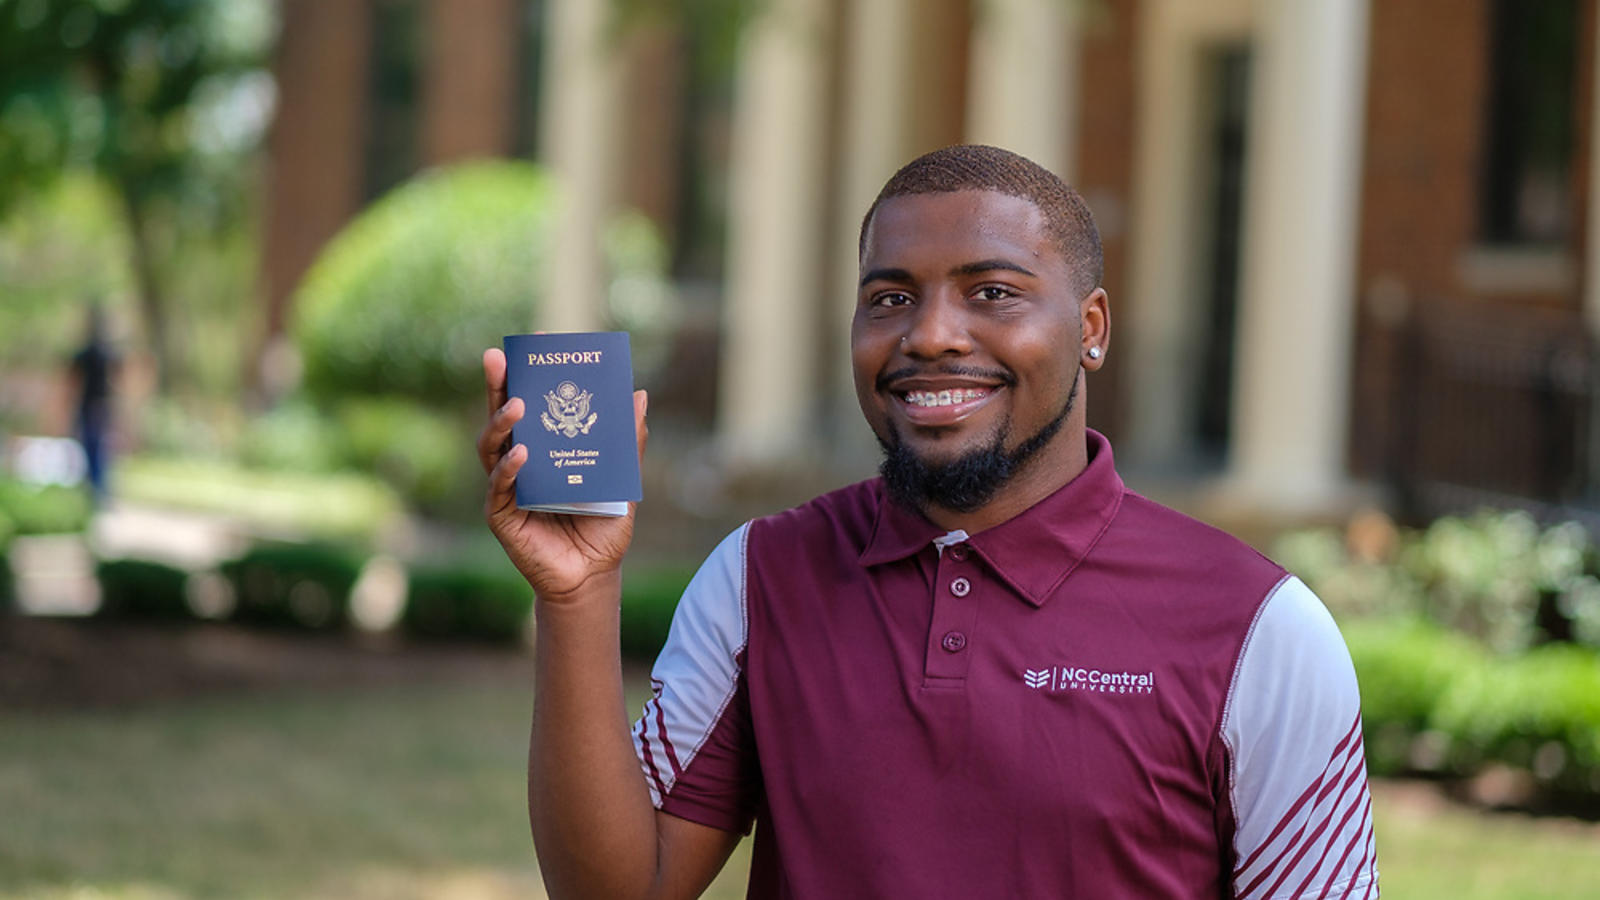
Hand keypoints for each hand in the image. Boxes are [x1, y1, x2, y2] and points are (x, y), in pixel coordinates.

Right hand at [477, 347, 647, 601]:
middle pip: (501, 416)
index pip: (530, 402)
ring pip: (492, 448)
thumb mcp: (623, 481)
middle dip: (498, 385)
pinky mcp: (502, 516)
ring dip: (501, 423)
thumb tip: (639, 395)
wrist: (593, 576)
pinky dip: (510, 469)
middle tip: (498, 356)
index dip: (527, 371)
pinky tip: (523, 453)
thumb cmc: (603, 526)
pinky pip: (500, 488)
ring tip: (518, 403)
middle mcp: (519, 464)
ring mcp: (506, 489)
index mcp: (543, 448)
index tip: (534, 339)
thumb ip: (629, 442)